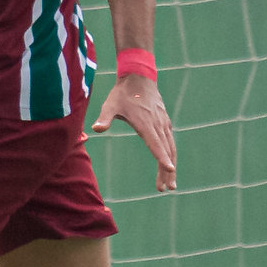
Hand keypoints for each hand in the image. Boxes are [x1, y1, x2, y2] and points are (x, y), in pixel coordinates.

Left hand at [90, 74, 177, 191]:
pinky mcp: (165, 122)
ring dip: (170, 166)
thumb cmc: (122, 93)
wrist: (139, 77)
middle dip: (167, 171)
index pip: (155, 144)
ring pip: (170, 148)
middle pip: (166, 150)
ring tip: (169, 184)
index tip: (169, 169)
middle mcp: (158, 124)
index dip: (162, 157)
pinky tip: (170, 165)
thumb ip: (104, 118)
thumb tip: (96, 128)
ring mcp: (163, 123)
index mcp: (146, 123)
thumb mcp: (110, 105)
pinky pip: (170, 142)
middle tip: (167, 189)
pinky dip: (171, 155)